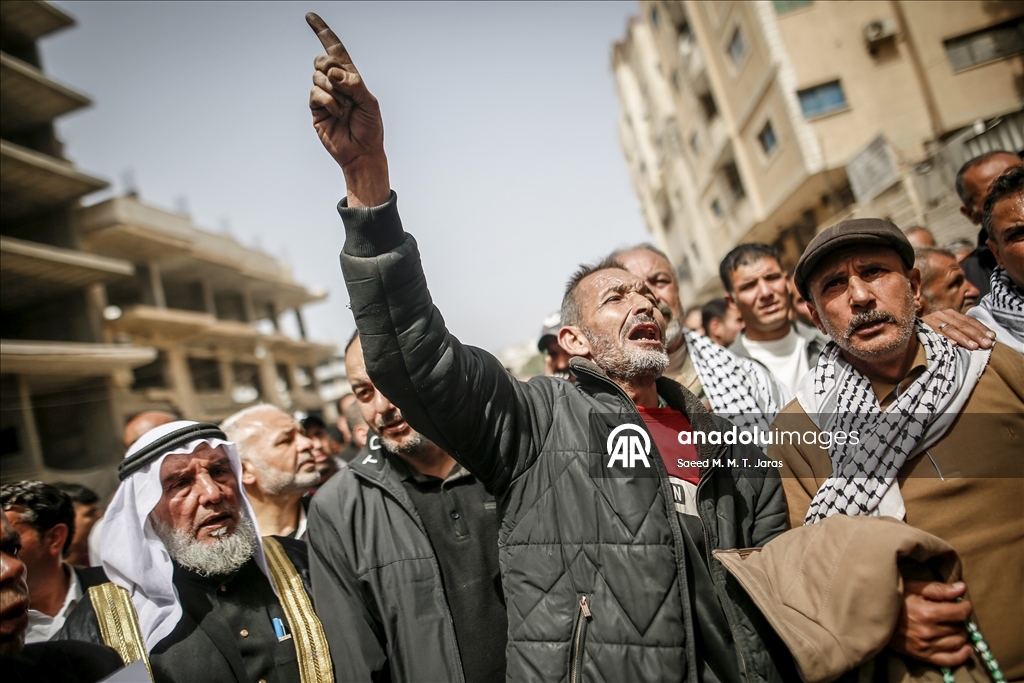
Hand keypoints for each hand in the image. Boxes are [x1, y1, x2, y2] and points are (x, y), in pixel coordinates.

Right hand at [306, 13, 389, 206]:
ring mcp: (324, 95)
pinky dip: (329, 102)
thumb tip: (333, 71)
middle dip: (332, 70)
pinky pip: (316, 94)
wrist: (362, 152)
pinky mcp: (316, 109)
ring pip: (318, 77)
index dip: (323, 32)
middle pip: (322, 60)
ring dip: (335, 92)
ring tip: (345, 109)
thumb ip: (354, 83)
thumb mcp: (369, 102)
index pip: (335, 49)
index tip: (310, 17)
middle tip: (346, 89)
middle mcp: (335, 83)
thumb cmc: (370, 128)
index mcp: (350, 77)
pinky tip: (338, 114)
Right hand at [889, 580, 972, 666]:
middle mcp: (928, 632)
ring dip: (959, 634)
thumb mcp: (911, 587)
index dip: (965, 607)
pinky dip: (961, 655)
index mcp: (927, 613)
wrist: (871, 617)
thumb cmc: (893, 599)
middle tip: (952, 614)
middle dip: (959, 620)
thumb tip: (962, 588)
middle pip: (960, 628)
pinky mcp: (922, 656)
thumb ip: (938, 589)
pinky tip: (965, 647)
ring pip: (958, 642)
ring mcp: (926, 646)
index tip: (962, 604)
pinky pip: (950, 660)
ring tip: (952, 626)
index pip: (960, 613)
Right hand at [921, 309, 994, 349]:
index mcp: (950, 313)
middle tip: (986, 344)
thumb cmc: (929, 331)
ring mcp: (932, 320)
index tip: (992, 337)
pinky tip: (953, 344)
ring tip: (974, 347)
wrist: (905, 327)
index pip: (969, 320)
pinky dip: (944, 338)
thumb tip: (980, 339)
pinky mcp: (922, 328)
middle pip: (963, 325)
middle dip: (976, 335)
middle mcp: (942, 314)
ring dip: (963, 338)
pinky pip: (935, 333)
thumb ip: (959, 330)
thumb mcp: (946, 327)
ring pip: (951, 329)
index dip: (981, 328)